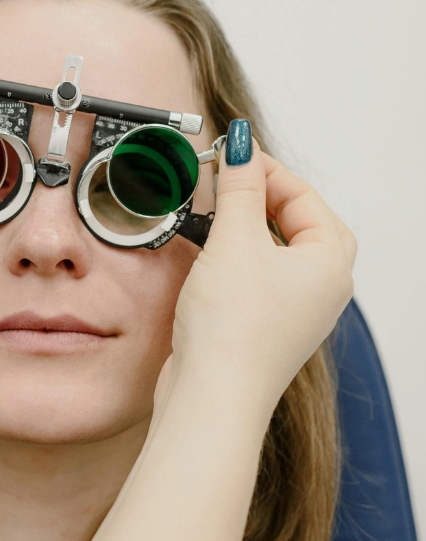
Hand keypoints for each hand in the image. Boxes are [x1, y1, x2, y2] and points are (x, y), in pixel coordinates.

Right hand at [169, 120, 356, 413]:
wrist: (211, 395)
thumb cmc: (233, 330)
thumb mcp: (235, 241)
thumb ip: (239, 189)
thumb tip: (242, 145)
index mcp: (330, 263)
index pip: (305, 197)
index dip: (266, 170)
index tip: (231, 154)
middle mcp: (321, 288)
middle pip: (298, 222)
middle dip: (263, 197)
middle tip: (227, 180)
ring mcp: (294, 310)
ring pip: (277, 250)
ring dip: (248, 226)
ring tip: (215, 211)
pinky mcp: (264, 326)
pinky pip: (259, 276)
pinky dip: (238, 255)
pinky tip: (210, 254)